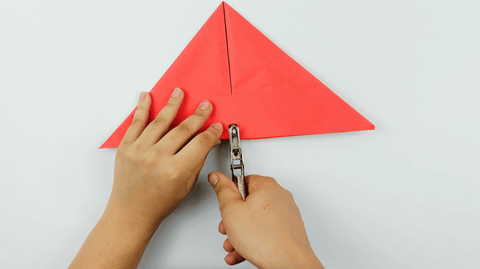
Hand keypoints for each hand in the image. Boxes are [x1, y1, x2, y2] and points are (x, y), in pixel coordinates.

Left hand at [109, 88, 222, 228]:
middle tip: (205, 105)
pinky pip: (136, 123)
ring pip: (160, 121)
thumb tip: (207, 141)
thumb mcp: (186, 185)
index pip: (200, 143)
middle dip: (197, 115)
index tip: (216, 125)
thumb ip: (197, 160)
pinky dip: (142, 108)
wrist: (131, 211)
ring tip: (179, 92)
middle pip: (183, 129)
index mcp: (175, 170)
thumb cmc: (159, 203)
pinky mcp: (126, 147)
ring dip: (172, 104)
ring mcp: (139, 151)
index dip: (211, 132)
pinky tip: (147, 97)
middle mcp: (157, 158)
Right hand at [208, 172, 323, 268]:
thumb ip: (222, 191)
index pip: (241, 181)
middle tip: (229, 228)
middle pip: (248, 202)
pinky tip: (242, 251)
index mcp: (266, 185)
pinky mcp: (288, 228)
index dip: (230, 196)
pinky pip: (266, 230)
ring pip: (256, 219)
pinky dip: (253, 239)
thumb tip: (217, 177)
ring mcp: (285, 213)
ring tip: (234, 244)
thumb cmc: (265, 239)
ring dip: (241, 232)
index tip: (225, 206)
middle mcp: (279, 196)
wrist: (288, 263)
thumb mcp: (231, 211)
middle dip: (234, 219)